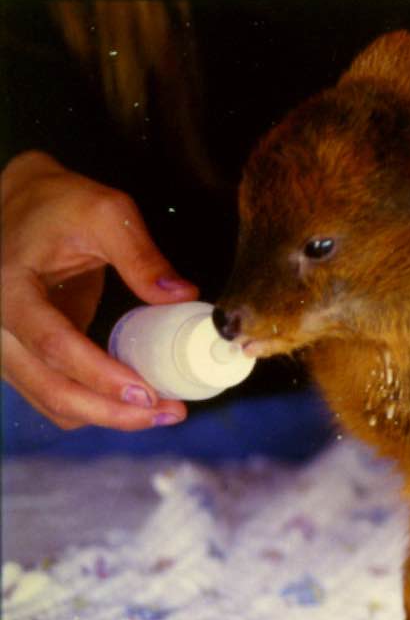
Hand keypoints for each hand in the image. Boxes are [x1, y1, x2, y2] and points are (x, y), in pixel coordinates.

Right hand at [1, 151, 197, 429]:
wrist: (20, 204)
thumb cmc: (60, 203)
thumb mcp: (106, 212)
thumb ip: (142, 255)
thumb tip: (183, 296)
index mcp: (9, 288)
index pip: (53, 345)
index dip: (100, 375)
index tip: (147, 393)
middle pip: (51, 388)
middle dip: (112, 411)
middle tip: (169, 413)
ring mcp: (8, 346)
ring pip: (51, 401)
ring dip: (106, 416)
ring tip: (163, 413)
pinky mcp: (26, 355)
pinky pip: (54, 395)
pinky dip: (94, 407)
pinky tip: (135, 403)